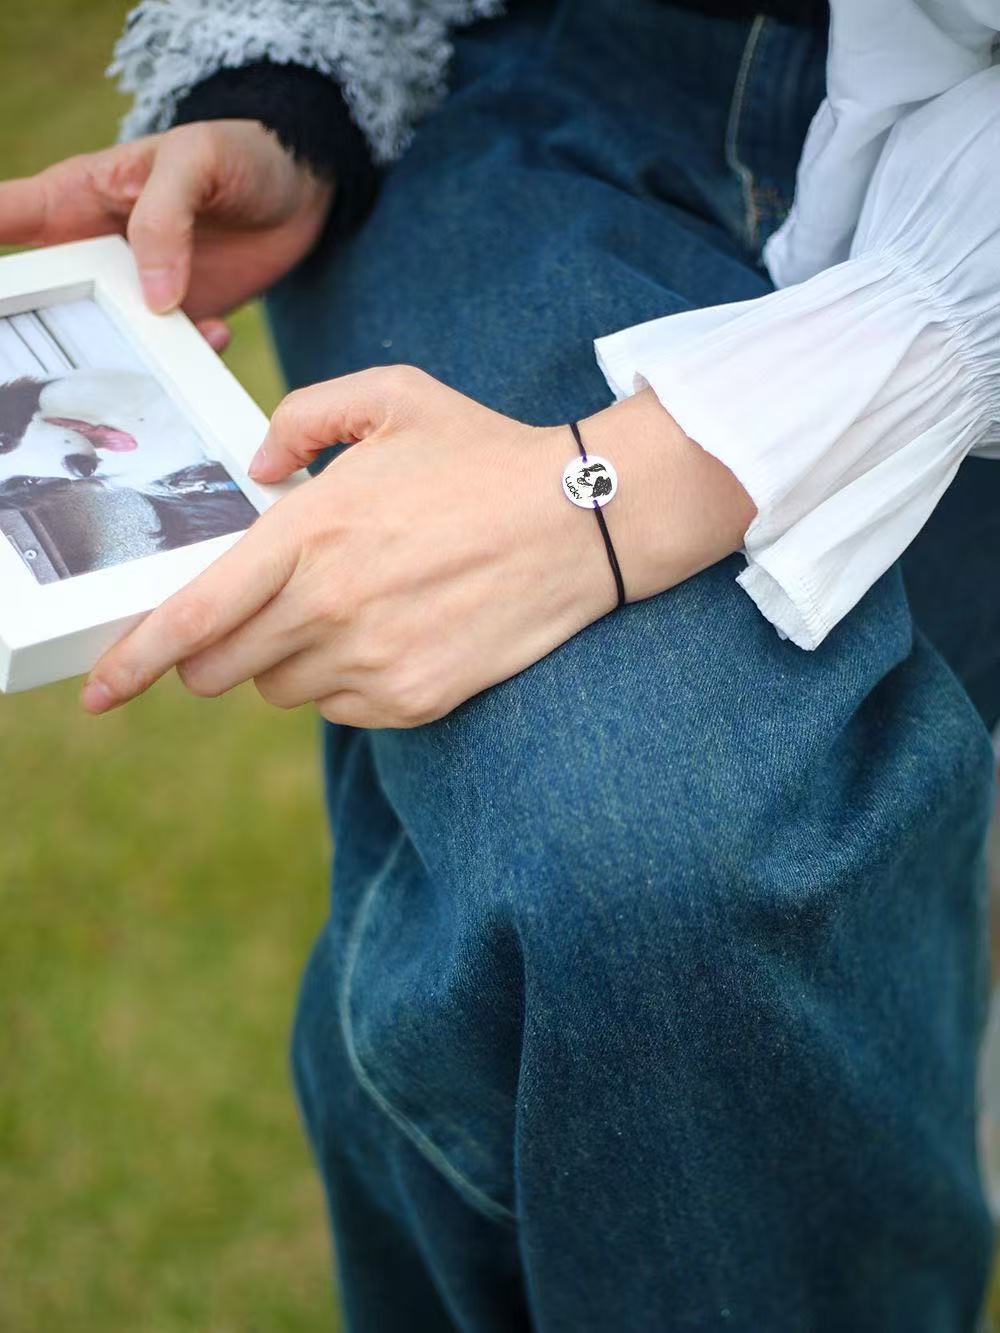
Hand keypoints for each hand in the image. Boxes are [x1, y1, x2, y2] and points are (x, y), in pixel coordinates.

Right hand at [0, 120, 333, 348]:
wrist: (301, 186)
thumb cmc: (237, 151)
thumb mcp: (194, 161)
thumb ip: (164, 220)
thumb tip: (153, 299)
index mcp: (77, 198)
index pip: (10, 218)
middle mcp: (97, 251)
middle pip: (47, 298)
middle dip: (42, 328)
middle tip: (45, 359)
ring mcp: (139, 290)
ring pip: (110, 339)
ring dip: (125, 358)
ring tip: (147, 364)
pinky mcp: (183, 320)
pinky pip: (174, 353)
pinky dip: (190, 358)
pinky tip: (217, 335)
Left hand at [81, 369, 754, 726]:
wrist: (584, 520)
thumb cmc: (484, 452)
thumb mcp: (392, 395)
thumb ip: (302, 416)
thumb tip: (258, 467)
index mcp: (309, 533)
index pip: (193, 617)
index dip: (133, 660)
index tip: (98, 692)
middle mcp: (329, 608)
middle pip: (221, 670)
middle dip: (216, 650)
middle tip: (254, 613)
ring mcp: (371, 662)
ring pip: (278, 691)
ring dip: (286, 658)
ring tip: (348, 606)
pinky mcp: (411, 699)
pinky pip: (336, 708)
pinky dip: (341, 679)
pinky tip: (390, 630)